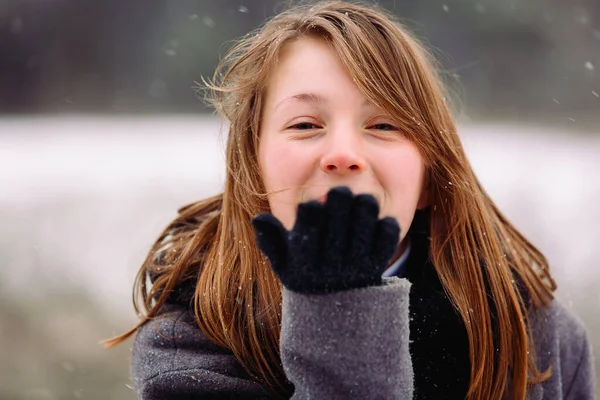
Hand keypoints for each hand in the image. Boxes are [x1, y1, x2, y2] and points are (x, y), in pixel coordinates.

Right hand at [251, 186, 399, 293]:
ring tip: (362, 199)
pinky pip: (387, 239)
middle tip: (341, 191)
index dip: (310, 213)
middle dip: (340, 202)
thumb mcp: (283, 262)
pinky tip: (378, 220)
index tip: (310, 204)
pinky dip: (386, 225)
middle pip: (338, 226)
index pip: (307, 235)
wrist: (337, 313)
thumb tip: (259, 218)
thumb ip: (271, 240)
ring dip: (365, 208)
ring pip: (365, 228)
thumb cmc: (304, 274)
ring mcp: (356, 268)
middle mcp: (331, 268)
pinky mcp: (378, 266)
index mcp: (304, 265)